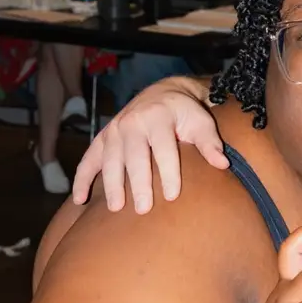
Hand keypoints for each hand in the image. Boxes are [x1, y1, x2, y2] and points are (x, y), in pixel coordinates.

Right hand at [72, 77, 226, 211]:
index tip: (173, 196)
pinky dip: (82, 179)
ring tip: (116, 208)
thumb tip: (222, 163)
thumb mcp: (200, 121)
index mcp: (158, 117)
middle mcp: (132, 122)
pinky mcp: (103, 138)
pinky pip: (88, 160)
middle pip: (134, 157)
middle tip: (143, 209)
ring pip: (110, 159)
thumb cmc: (184, 113)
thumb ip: (210, 142)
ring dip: (112, 184)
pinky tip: (79, 200)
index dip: (168, 172)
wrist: (163, 93)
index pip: (163, 148)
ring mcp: (114, 130)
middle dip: (138, 183)